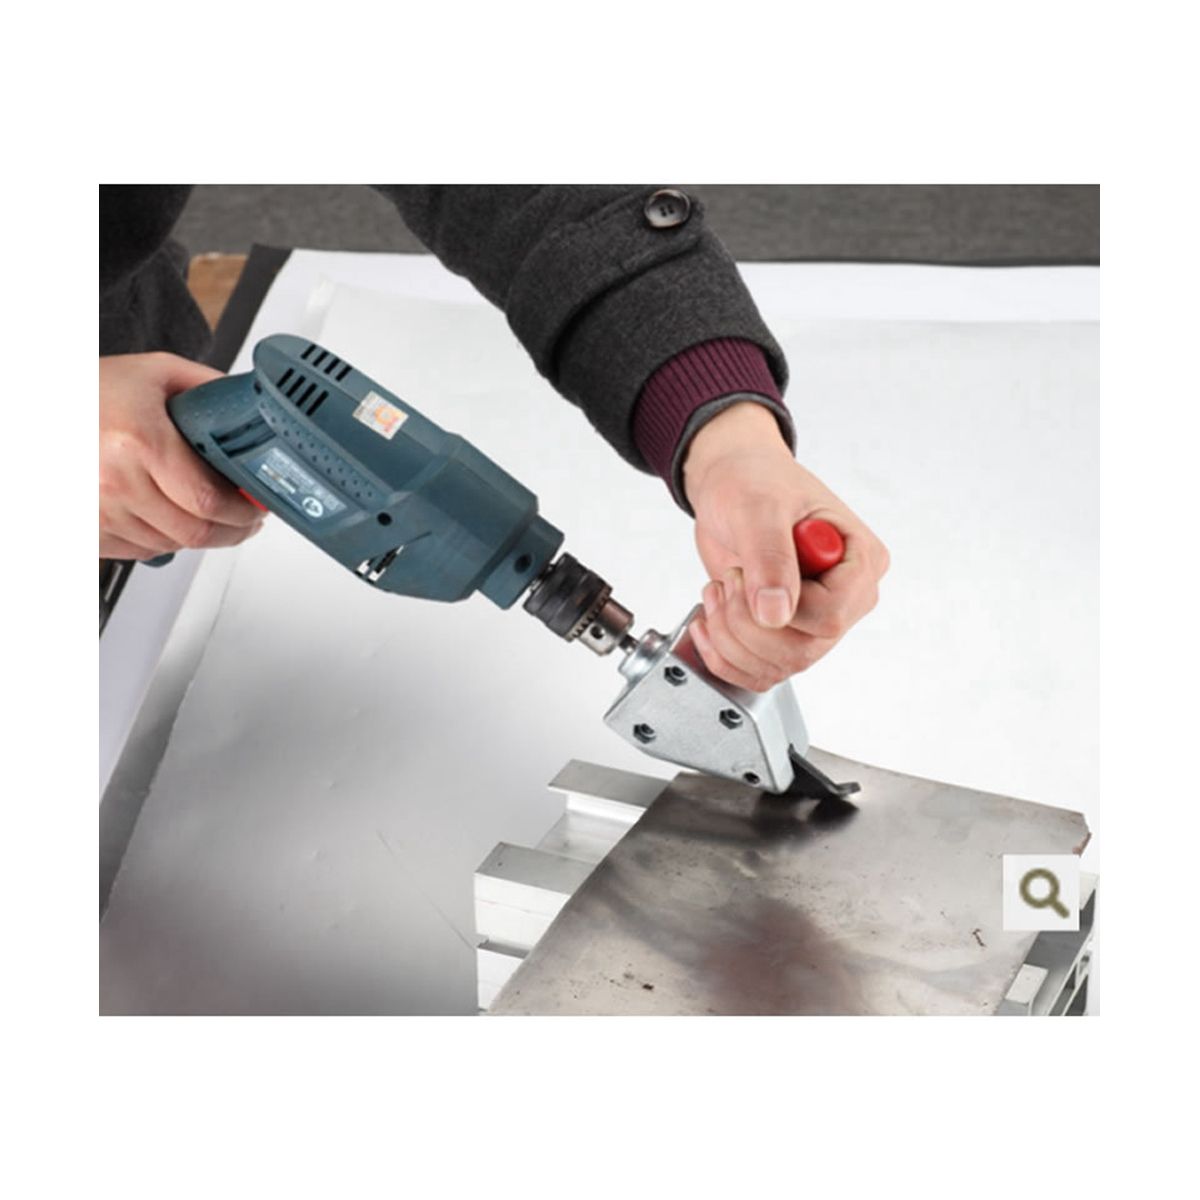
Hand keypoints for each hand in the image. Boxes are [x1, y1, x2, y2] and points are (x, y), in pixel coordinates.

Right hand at [99, 353, 263, 559]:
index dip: (243, 512)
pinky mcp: (86, 529)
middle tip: (246, 520)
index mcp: (138, 442)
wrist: (36, 404)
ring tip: (210, 515)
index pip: (208, 501)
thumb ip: (210, 389)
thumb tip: (252, 407)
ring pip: (170, 545)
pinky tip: (169, 516)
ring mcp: (97, 510)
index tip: (257, 508)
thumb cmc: (91, 389)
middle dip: (232, 531)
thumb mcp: (158, 372)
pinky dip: (163, 539)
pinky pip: (140, 551)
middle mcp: (114, 481)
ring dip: (199, 536)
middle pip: (194, 532)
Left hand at [683, 402, 888, 690]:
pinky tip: (708, 618)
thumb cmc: (754, 481)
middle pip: (802, 651)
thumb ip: (769, 556)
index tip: (748, 572)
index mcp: (860, 562)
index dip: (782, 607)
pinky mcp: (784, 635)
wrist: (731, 485)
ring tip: (720, 588)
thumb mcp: (758, 507)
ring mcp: (814, 622)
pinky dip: (721, 653)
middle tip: (730, 577)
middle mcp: (846, 599)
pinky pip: (757, 673)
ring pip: (777, 667)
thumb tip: (776, 613)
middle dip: (746, 622)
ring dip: (730, 635)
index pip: (831, 617)